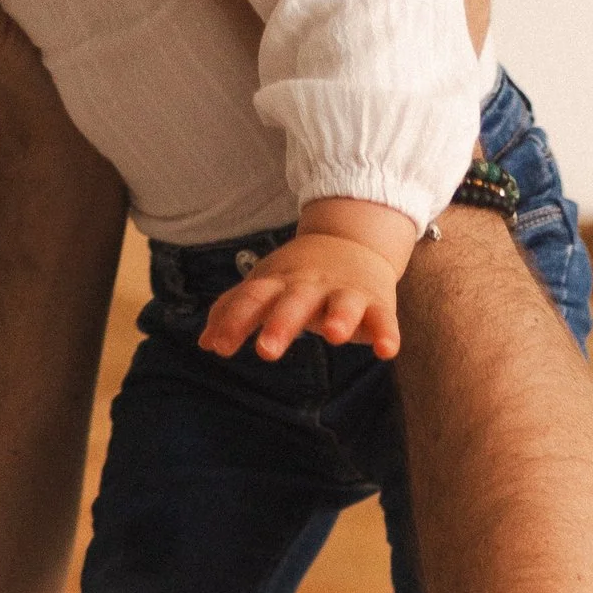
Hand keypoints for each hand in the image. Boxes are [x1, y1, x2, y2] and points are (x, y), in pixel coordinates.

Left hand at [203, 228, 405, 362]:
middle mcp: (310, 285)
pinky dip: (386, 333)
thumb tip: (206, 343)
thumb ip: (235, 311)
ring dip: (339, 319)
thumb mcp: (266, 285)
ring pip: (341, 305)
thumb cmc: (300, 274)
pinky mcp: (377, 303)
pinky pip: (382, 319)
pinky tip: (386, 350)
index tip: (221, 348)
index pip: (253, 298)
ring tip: (333, 337)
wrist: (352, 240)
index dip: (235, 320)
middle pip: (294, 303)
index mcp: (280, 282)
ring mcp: (344, 293)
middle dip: (280, 324)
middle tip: (266, 351)